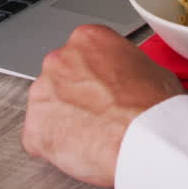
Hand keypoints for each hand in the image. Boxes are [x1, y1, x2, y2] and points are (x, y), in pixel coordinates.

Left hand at [22, 24, 183, 186]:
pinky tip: (79, 149)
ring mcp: (43, 92)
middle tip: (100, 114)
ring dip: (64, 120)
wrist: (146, 138)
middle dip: (75, 96)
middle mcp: (60, 60)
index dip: (95, 76)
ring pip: (47, 107)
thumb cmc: (153, 107)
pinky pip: (38, 137)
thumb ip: (124, 67)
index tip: (103, 89)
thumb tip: (128, 79)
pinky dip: (54, 146)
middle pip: (60, 78)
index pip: (81, 54)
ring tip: (93, 135)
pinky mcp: (34, 126)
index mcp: (88, 39)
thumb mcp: (150, 68)